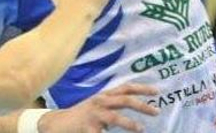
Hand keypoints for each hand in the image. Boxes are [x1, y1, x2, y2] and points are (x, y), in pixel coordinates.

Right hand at [37, 83, 159, 132]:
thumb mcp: (99, 105)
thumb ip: (114, 104)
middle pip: (124, 100)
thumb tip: (136, 105)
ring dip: (129, 123)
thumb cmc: (83, 115)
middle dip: (142, 105)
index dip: (142, 88)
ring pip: (114, 116)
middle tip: (156, 111)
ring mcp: (93, 115)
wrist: (58, 123)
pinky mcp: (87, 128)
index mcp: (104, 96)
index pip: (126, 88)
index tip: (157, 91)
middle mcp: (100, 102)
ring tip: (141, 129)